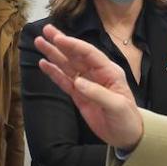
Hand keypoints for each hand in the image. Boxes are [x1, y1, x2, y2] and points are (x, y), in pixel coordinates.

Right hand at [35, 25, 144, 151]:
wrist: (127, 136)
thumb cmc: (127, 119)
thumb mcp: (117, 106)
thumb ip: (98, 94)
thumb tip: (78, 82)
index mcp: (109, 72)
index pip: (89, 54)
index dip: (73, 45)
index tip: (58, 38)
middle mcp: (96, 74)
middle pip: (75, 55)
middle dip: (60, 42)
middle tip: (46, 29)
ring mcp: (86, 84)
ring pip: (67, 66)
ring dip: (53, 54)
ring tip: (40, 42)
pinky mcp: (79, 96)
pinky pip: (64, 81)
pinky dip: (54, 73)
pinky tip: (44, 64)